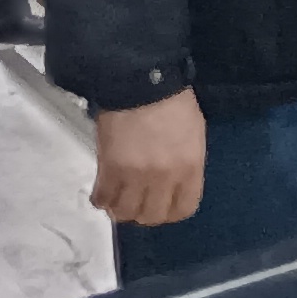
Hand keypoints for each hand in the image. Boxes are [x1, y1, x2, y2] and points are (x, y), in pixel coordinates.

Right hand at [90, 94, 210, 225]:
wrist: (141, 81)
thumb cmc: (173, 102)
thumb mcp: (194, 134)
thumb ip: (186, 164)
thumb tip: (173, 183)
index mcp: (190, 168)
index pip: (183, 209)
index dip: (171, 211)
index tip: (163, 205)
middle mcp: (164, 178)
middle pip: (152, 216)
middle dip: (145, 213)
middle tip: (138, 204)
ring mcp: (135, 176)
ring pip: (126, 213)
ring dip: (121, 210)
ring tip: (119, 200)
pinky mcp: (110, 169)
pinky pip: (103, 198)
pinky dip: (102, 200)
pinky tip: (103, 192)